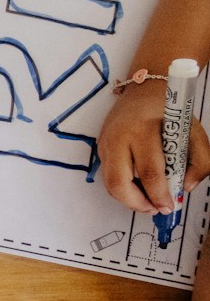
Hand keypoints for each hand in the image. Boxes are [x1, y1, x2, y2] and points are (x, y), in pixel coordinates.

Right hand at [98, 79, 209, 212]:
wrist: (143, 90)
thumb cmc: (168, 110)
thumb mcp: (192, 131)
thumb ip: (200, 161)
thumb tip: (186, 187)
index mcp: (143, 131)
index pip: (149, 172)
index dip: (159, 195)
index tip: (170, 206)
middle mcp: (119, 138)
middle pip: (119, 183)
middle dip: (137, 204)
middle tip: (154, 209)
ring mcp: (105, 144)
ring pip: (109, 184)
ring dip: (128, 199)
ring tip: (147, 203)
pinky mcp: (100, 148)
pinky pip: (108, 176)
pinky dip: (123, 188)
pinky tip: (138, 189)